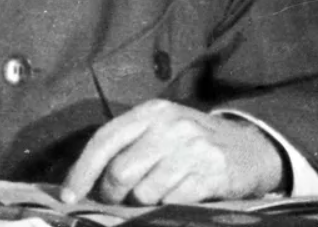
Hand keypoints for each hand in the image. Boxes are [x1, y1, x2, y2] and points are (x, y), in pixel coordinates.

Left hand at [61, 100, 283, 204]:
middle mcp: (170, 125)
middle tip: (117, 200)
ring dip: (143, 202)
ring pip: (145, 192)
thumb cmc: (191, 142)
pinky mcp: (211, 172)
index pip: (104, 140)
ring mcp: (192, 148)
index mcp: (151, 111)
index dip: (82, 170)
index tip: (68, 196)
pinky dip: (168, 205)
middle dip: (112, 194)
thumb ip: (126, 146)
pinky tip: (178, 195)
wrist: (249, 146)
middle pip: (121, 171)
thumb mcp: (159, 130)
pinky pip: (172, 201)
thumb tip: (84, 181)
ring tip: (156, 193)